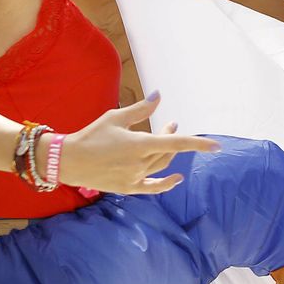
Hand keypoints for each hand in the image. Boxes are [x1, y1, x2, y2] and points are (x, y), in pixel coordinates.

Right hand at [57, 93, 221, 194]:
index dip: (198, 144)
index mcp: (139, 144)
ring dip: (168, 153)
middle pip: (167, 152)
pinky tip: (177, 178)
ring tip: (166, 138)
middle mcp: (139, 163)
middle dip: (172, 137)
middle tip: (171, 124)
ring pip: (160, 166)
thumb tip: (159, 95)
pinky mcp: (128, 188)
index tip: (216, 146)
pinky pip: (152, 187)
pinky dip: (166, 183)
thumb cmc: (90, 135)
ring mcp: (134, 178)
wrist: (67, 161)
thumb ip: (140, 109)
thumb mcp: (115, 118)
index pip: (176, 144)